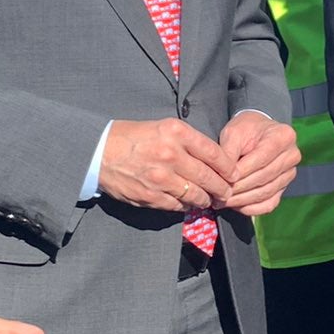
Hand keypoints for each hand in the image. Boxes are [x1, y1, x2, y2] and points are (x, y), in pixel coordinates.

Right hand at [97, 119, 235, 211]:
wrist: (99, 151)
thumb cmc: (134, 137)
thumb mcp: (164, 127)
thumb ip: (189, 141)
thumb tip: (215, 161)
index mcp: (177, 133)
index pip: (215, 154)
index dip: (229, 168)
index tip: (234, 175)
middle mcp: (171, 154)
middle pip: (209, 178)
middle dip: (222, 189)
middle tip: (227, 193)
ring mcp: (161, 177)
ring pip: (196, 195)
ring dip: (205, 200)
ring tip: (208, 199)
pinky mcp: (150, 196)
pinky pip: (177, 205)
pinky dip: (186, 205)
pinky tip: (187, 203)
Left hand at [219, 111, 300, 215]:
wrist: (258, 132)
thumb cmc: (245, 130)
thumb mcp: (233, 132)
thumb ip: (228, 153)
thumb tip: (225, 179)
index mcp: (283, 136)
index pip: (261, 159)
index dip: (240, 172)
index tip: (220, 180)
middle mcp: (292, 156)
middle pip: (264, 178)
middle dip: (239, 188)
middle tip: (218, 194)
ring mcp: (290, 173)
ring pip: (265, 193)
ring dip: (242, 200)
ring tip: (222, 201)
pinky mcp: (284, 187)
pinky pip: (269, 204)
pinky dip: (251, 208)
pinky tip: (235, 205)